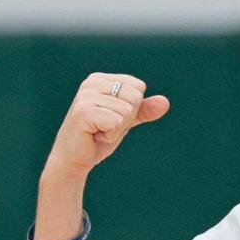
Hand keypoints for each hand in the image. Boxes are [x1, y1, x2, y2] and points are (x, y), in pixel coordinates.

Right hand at [43, 73, 169, 181]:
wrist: (74, 159)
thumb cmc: (98, 138)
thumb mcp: (126, 121)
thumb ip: (144, 110)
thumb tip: (165, 101)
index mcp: (100, 79)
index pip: (138, 87)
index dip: (132, 109)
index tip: (111, 118)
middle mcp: (91, 83)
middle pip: (135, 97)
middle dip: (126, 119)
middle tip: (105, 127)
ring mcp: (86, 96)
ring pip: (127, 111)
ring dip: (117, 129)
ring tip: (98, 131)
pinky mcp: (83, 112)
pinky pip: (117, 122)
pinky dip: (110, 136)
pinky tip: (94, 136)